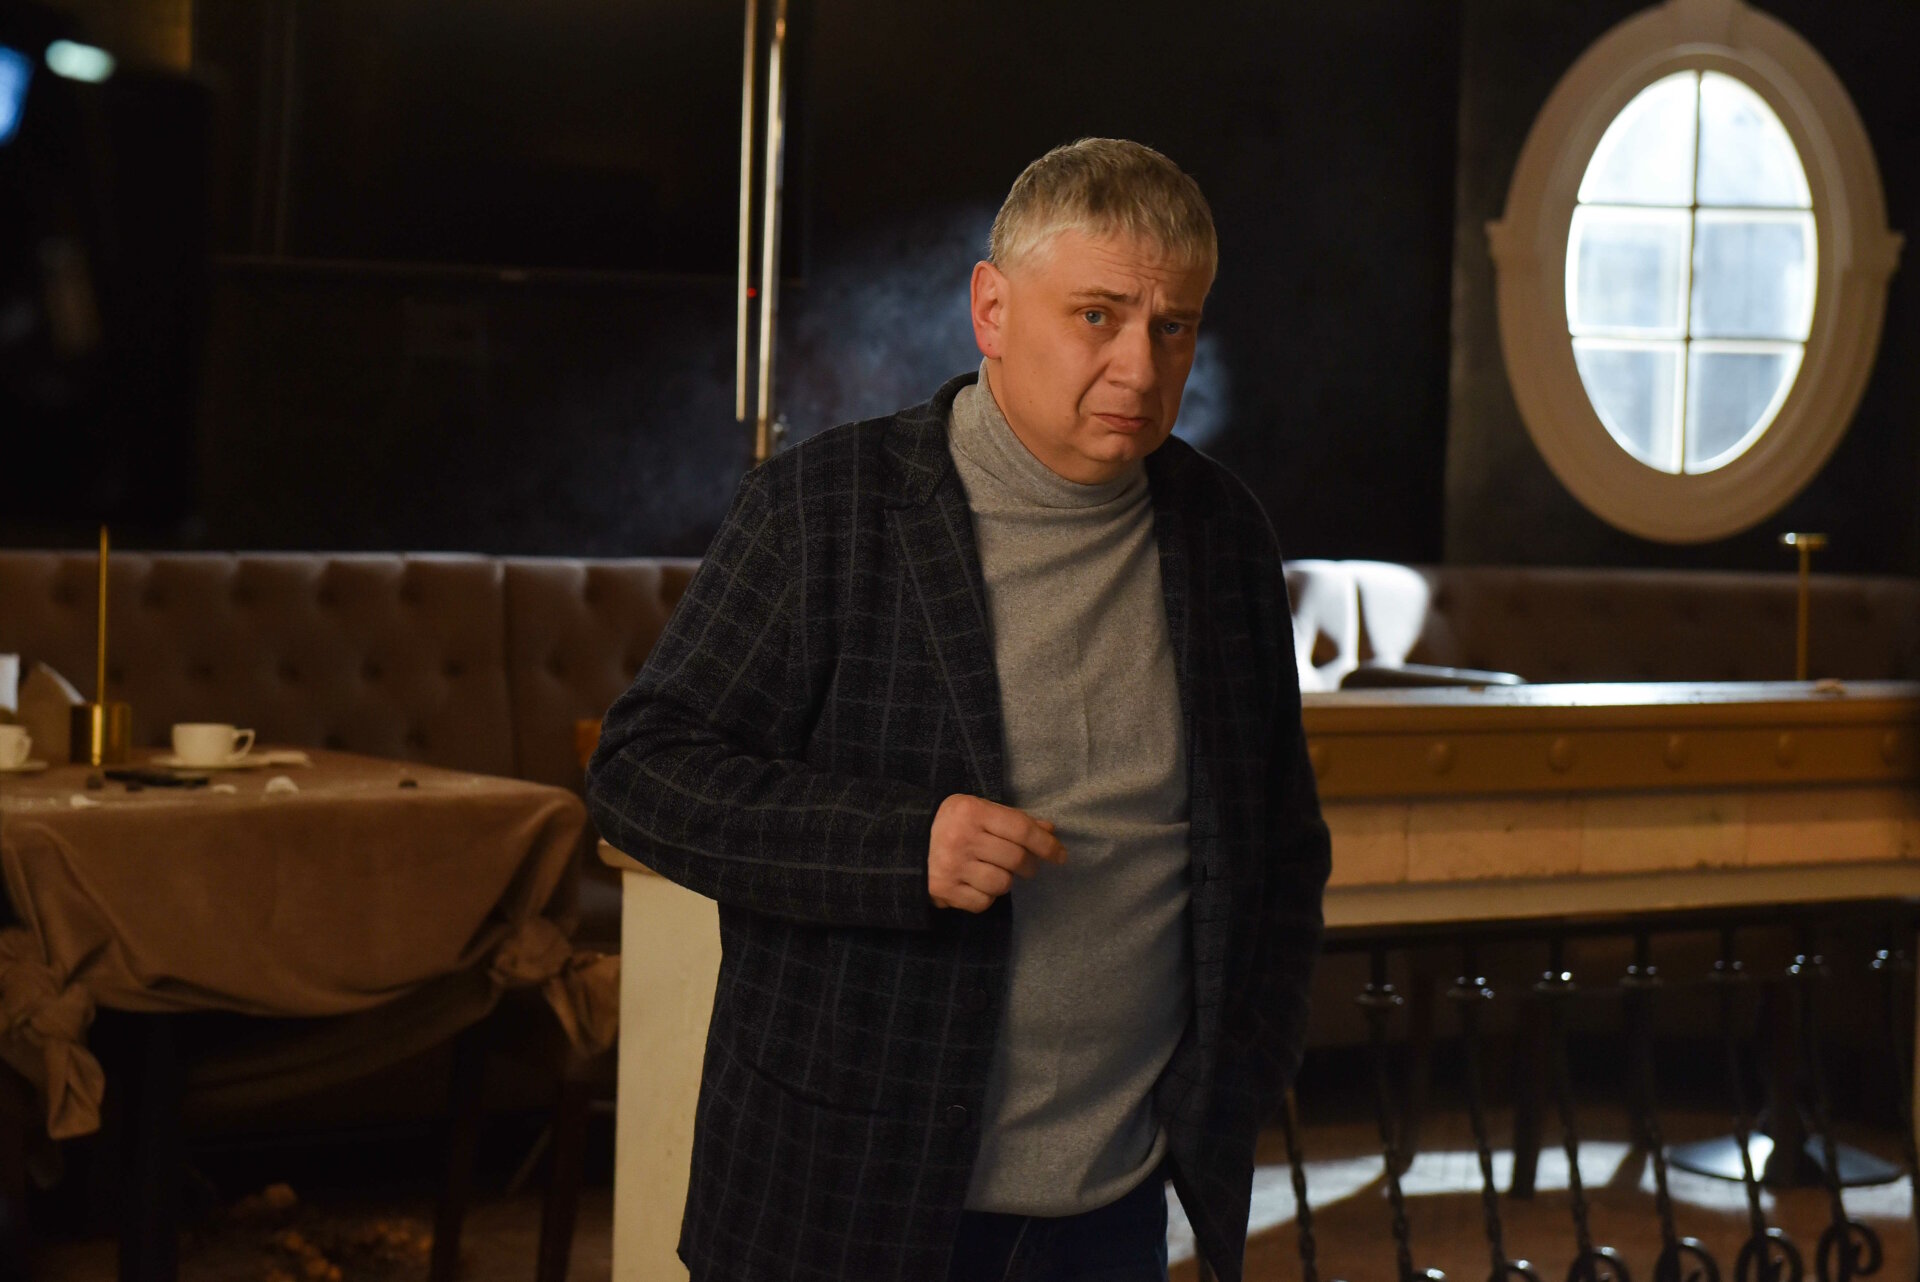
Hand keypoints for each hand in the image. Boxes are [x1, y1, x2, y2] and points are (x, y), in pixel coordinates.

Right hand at [928, 794, 1066, 912]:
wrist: (905, 842)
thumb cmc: (952, 825)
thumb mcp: (979, 811)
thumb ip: (1013, 820)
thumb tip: (1050, 830)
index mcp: (972, 811)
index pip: (1022, 830)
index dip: (1047, 845)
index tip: (1060, 856)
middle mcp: (961, 838)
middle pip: (1017, 859)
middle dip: (1029, 865)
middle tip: (1025, 865)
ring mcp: (951, 866)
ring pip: (1003, 883)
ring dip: (1005, 881)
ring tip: (992, 871)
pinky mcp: (943, 890)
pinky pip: (983, 902)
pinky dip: (986, 896)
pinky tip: (975, 883)